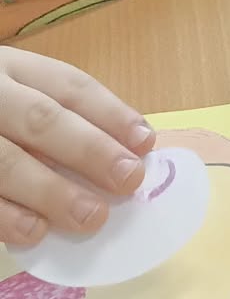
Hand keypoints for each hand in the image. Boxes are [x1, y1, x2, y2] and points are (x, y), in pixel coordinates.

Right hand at [0, 49, 153, 245]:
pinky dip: (3, 216)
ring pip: (3, 162)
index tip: (145, 143)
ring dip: (49, 193)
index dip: (110, 113)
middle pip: (39, 120)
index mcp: (6, 66)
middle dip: (88, 151)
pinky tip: (31, 233)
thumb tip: (123, 148)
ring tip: (89, 217)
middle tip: (127, 181)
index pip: (66, 85)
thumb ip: (53, 111)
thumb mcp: (9, 88)